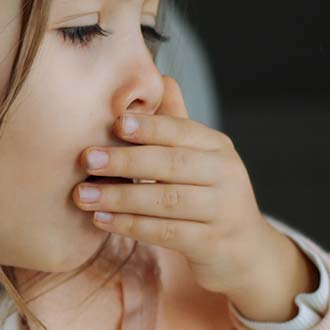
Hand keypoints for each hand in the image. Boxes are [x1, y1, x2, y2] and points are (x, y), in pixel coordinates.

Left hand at [72, 74, 309, 317]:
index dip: (149, 127)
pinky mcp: (210, 243)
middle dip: (126, 160)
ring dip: (120, 197)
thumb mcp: (200, 158)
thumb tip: (161, 78)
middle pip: (171, 164)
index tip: (115, 124)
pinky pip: (166, 233)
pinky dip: (131, 226)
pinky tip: (101, 221)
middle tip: (86, 158)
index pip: (182, 131)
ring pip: (166, 200)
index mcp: (218, 148)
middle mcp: (225, 175)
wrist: (245, 251)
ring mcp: (221, 211)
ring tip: (83, 195)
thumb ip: (178, 123)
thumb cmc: (211, 197)